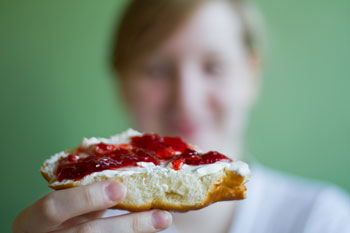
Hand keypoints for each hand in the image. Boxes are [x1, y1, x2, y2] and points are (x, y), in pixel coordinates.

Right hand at [12, 181, 171, 232]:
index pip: (53, 207)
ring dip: (137, 232)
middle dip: (127, 225)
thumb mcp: (68, 199)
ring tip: (163, 220)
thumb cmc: (65, 213)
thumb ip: (86, 186)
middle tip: (162, 216)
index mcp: (33, 219)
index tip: (120, 188)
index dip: (86, 198)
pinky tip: (150, 231)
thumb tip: (130, 163)